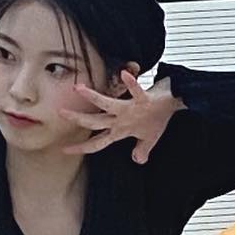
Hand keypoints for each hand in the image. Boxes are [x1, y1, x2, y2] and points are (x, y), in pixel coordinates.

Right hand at [62, 72, 181, 163]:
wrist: (174, 107)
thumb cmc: (159, 120)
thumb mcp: (149, 138)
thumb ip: (142, 149)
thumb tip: (138, 160)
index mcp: (121, 131)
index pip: (98, 142)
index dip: (82, 148)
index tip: (64, 150)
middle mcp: (122, 121)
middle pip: (96, 122)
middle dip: (78, 118)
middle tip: (60, 113)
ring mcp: (132, 110)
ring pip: (108, 105)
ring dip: (93, 97)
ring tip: (78, 88)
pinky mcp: (144, 100)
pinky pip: (136, 91)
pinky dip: (131, 83)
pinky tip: (124, 74)